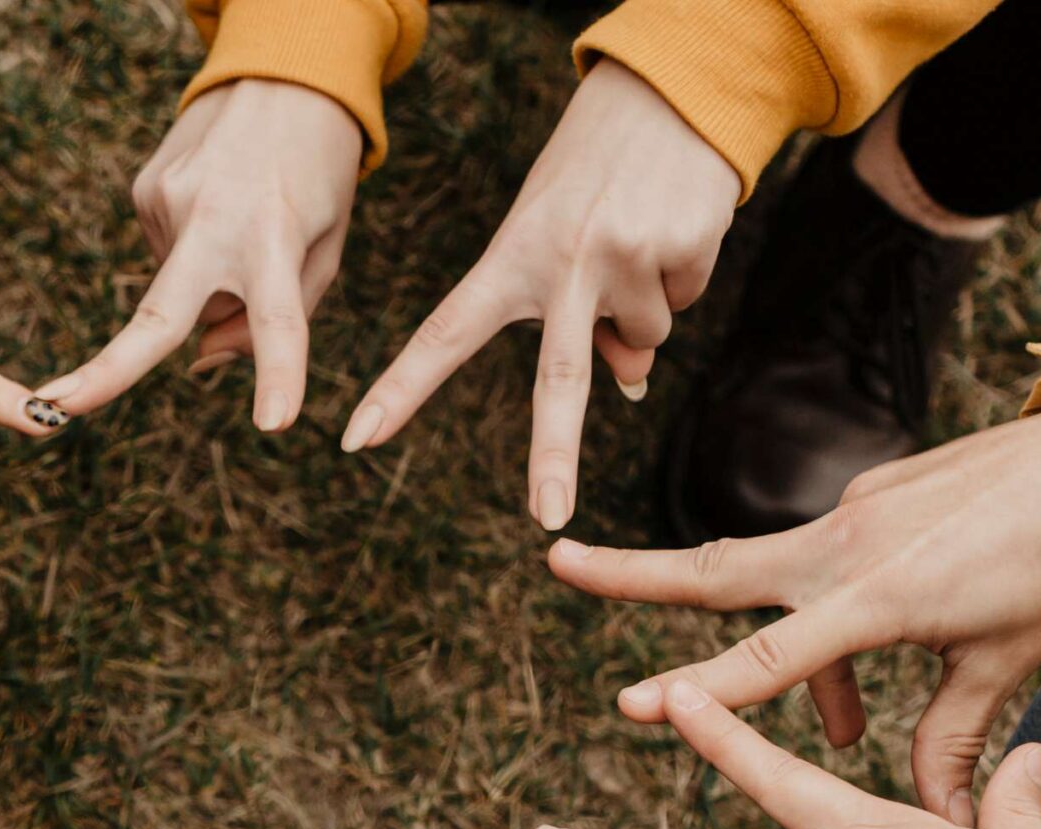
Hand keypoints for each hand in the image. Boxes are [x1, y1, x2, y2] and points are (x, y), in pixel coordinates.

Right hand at [37, 78, 361, 428]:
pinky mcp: (144, 192)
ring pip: (182, 290)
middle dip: (108, 370)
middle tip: (57, 407)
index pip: (280, 318)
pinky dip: (194, 253)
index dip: (277, 374)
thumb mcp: (327, 239)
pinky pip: (170, 257)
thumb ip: (289, 310)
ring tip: (244, 224)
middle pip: (158, 315)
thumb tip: (201, 361)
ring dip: (211, 280)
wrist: (283, 72)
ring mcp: (168, 203)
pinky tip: (215, 211)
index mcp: (276, 234)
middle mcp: (214, 219)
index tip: (274, 424)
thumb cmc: (318, 171)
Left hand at [344, 63, 736, 529]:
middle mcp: (560, 265)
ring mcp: (621, 260)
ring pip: (641, 340)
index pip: (441, 337)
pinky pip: (683, 302)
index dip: (399, 392)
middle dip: (553, 457)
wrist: (666, 95)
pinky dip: (680, 279)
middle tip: (548, 519)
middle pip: (556, 381)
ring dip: (645, 308)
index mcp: (508, 261)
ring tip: (634, 240)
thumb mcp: (558, 240)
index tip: (357, 440)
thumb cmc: (591, 178)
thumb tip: (628, 381)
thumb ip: (572, 318)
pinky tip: (670, 228)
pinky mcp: (679, 252)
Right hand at [548, 394, 1040, 822]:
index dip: (699, 691)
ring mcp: (856, 510)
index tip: (631, 708)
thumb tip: (928, 815)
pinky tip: (904, 640)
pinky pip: (831, 566)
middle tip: (556, 558)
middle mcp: (850, 544)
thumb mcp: (1010, 663)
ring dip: (790, 653)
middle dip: (630, 573)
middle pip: (715, 570)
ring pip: (775, 581)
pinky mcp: (874, 493)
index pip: (769, 658)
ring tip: (848, 722)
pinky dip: (842, 620)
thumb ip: (950, 737)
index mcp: (882, 594)